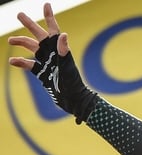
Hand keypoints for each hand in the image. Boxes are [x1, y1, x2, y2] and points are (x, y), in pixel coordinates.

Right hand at [8, 2, 96, 122]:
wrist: (73, 100)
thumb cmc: (73, 83)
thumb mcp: (67, 66)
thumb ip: (63, 51)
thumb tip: (62, 35)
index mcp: (59, 49)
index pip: (53, 29)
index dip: (49, 17)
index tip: (46, 5)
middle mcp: (53, 53)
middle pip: (38, 35)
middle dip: (29, 24)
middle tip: (19, 14)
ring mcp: (47, 62)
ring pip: (31, 48)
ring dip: (20, 42)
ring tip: (10, 41)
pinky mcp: (42, 73)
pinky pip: (29, 65)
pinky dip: (20, 62)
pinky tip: (12, 62)